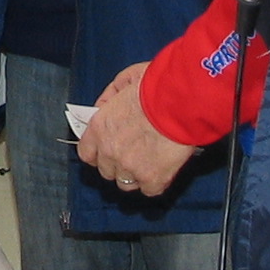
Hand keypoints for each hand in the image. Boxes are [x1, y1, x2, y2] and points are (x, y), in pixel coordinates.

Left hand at [78, 63, 198, 196]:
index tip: (108, 150)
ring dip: (135, 174)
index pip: (86, 154)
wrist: (182, 100)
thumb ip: (109, 97)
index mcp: (99, 127)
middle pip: (106, 170)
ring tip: (151, 161)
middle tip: (135, 152)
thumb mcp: (125, 80)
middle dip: (118, 163)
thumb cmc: (157, 85)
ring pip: (125, 183)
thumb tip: (104, 107)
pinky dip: (156, 182)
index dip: (99, 153)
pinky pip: (149, 190)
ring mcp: (130, 168)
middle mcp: (110, 151)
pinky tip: (163, 169)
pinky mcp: (153, 179)